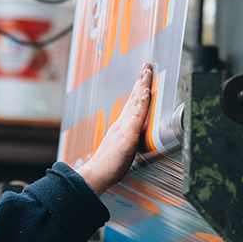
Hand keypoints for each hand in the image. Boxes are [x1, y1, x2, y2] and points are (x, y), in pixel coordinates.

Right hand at [76, 62, 151, 195]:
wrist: (94, 175)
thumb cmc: (106, 169)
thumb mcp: (118, 153)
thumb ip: (123, 144)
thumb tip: (127, 143)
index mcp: (120, 128)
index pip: (132, 106)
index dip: (138, 91)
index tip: (143, 78)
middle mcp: (121, 124)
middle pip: (134, 99)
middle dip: (141, 81)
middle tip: (147, 66)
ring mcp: (124, 128)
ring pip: (136, 102)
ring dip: (143, 85)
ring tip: (148, 71)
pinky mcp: (128, 135)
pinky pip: (138, 116)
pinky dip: (142, 102)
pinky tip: (146, 91)